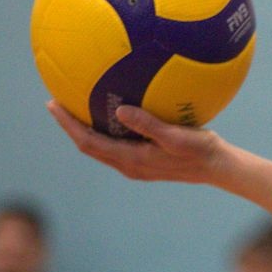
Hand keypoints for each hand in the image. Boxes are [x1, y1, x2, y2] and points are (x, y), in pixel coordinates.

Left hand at [47, 100, 226, 184]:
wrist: (217, 167)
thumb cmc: (200, 151)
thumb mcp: (176, 136)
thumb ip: (148, 125)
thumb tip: (120, 110)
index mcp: (131, 159)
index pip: (88, 142)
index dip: (68, 125)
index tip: (53, 105)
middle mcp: (129, 165)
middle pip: (89, 146)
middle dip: (70, 126)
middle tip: (57, 103)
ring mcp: (136, 165)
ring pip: (101, 147)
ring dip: (85, 129)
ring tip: (77, 108)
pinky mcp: (145, 161)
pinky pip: (115, 145)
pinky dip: (104, 131)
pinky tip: (112, 116)